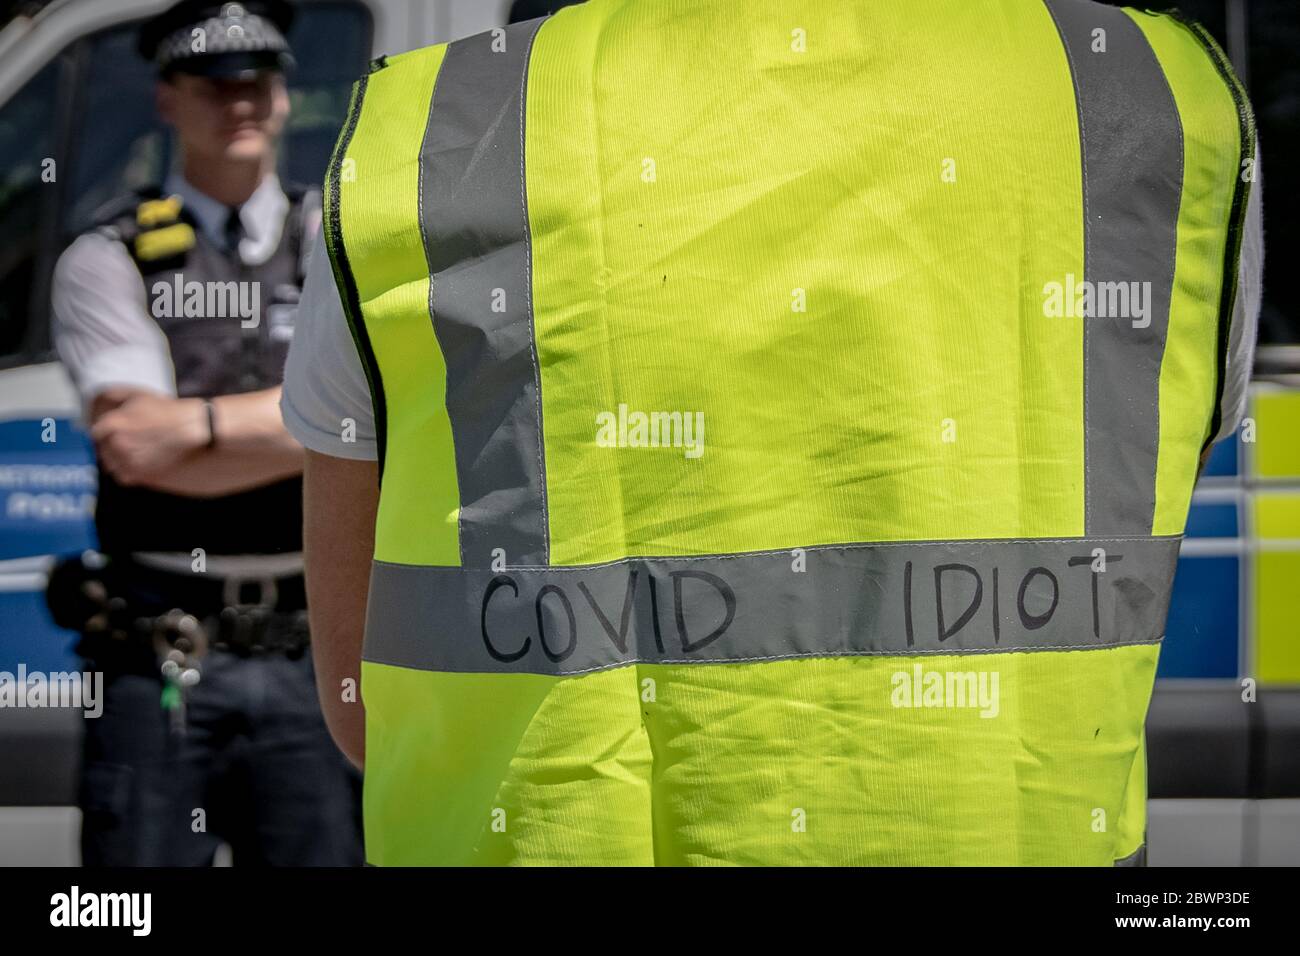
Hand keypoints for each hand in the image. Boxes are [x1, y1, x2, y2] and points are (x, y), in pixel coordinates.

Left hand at [91, 393, 207, 484]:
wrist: (194, 430)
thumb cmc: (168, 412)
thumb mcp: (139, 396)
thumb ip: (114, 396)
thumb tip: (99, 401)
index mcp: (112, 424)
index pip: (96, 433)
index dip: (105, 432)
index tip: (114, 432)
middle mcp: (116, 444)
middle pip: (102, 450)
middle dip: (111, 446)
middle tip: (128, 441)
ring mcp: (128, 461)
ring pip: (111, 465)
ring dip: (118, 459)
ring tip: (136, 451)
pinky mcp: (140, 475)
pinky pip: (123, 477)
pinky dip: (128, 470)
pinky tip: (140, 461)